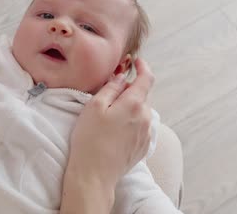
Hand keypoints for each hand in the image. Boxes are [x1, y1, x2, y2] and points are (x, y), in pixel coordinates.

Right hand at [61, 58, 153, 212]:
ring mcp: (146, 133)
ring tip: (108, 116)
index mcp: (135, 104)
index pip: (146, 78)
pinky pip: (139, 126)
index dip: (142, 66)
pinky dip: (130, 122)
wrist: (94, 175)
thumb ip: (111, 87)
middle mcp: (146, 117)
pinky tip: (113, 131)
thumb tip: (121, 76)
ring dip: (128, 108)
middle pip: (141, 95)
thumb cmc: (90, 139)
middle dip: (128, 90)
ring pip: (140, 111)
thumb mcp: (94, 106)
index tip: (136, 61)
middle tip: (108, 94)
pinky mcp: (143, 146)